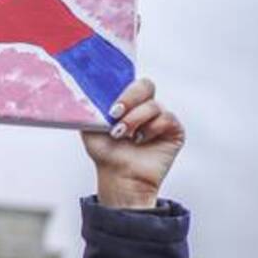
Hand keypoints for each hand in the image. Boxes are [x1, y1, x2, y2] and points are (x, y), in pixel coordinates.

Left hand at [82, 78, 184, 208]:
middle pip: (146, 85)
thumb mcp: (90, 126)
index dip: (122, 85)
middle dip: (130, 97)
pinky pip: (167, 118)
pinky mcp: (173, 131)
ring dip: (135, 119)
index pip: (130, 80)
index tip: (110, 98)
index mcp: (127, 102)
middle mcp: (145, 107)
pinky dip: (151, 128)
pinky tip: (140, 140)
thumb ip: (90, 106)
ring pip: (154, 105)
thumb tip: (84, 90)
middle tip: (116, 113)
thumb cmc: (106, 153)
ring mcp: (160, 118)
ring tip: (124, 134)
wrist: (119, 176)